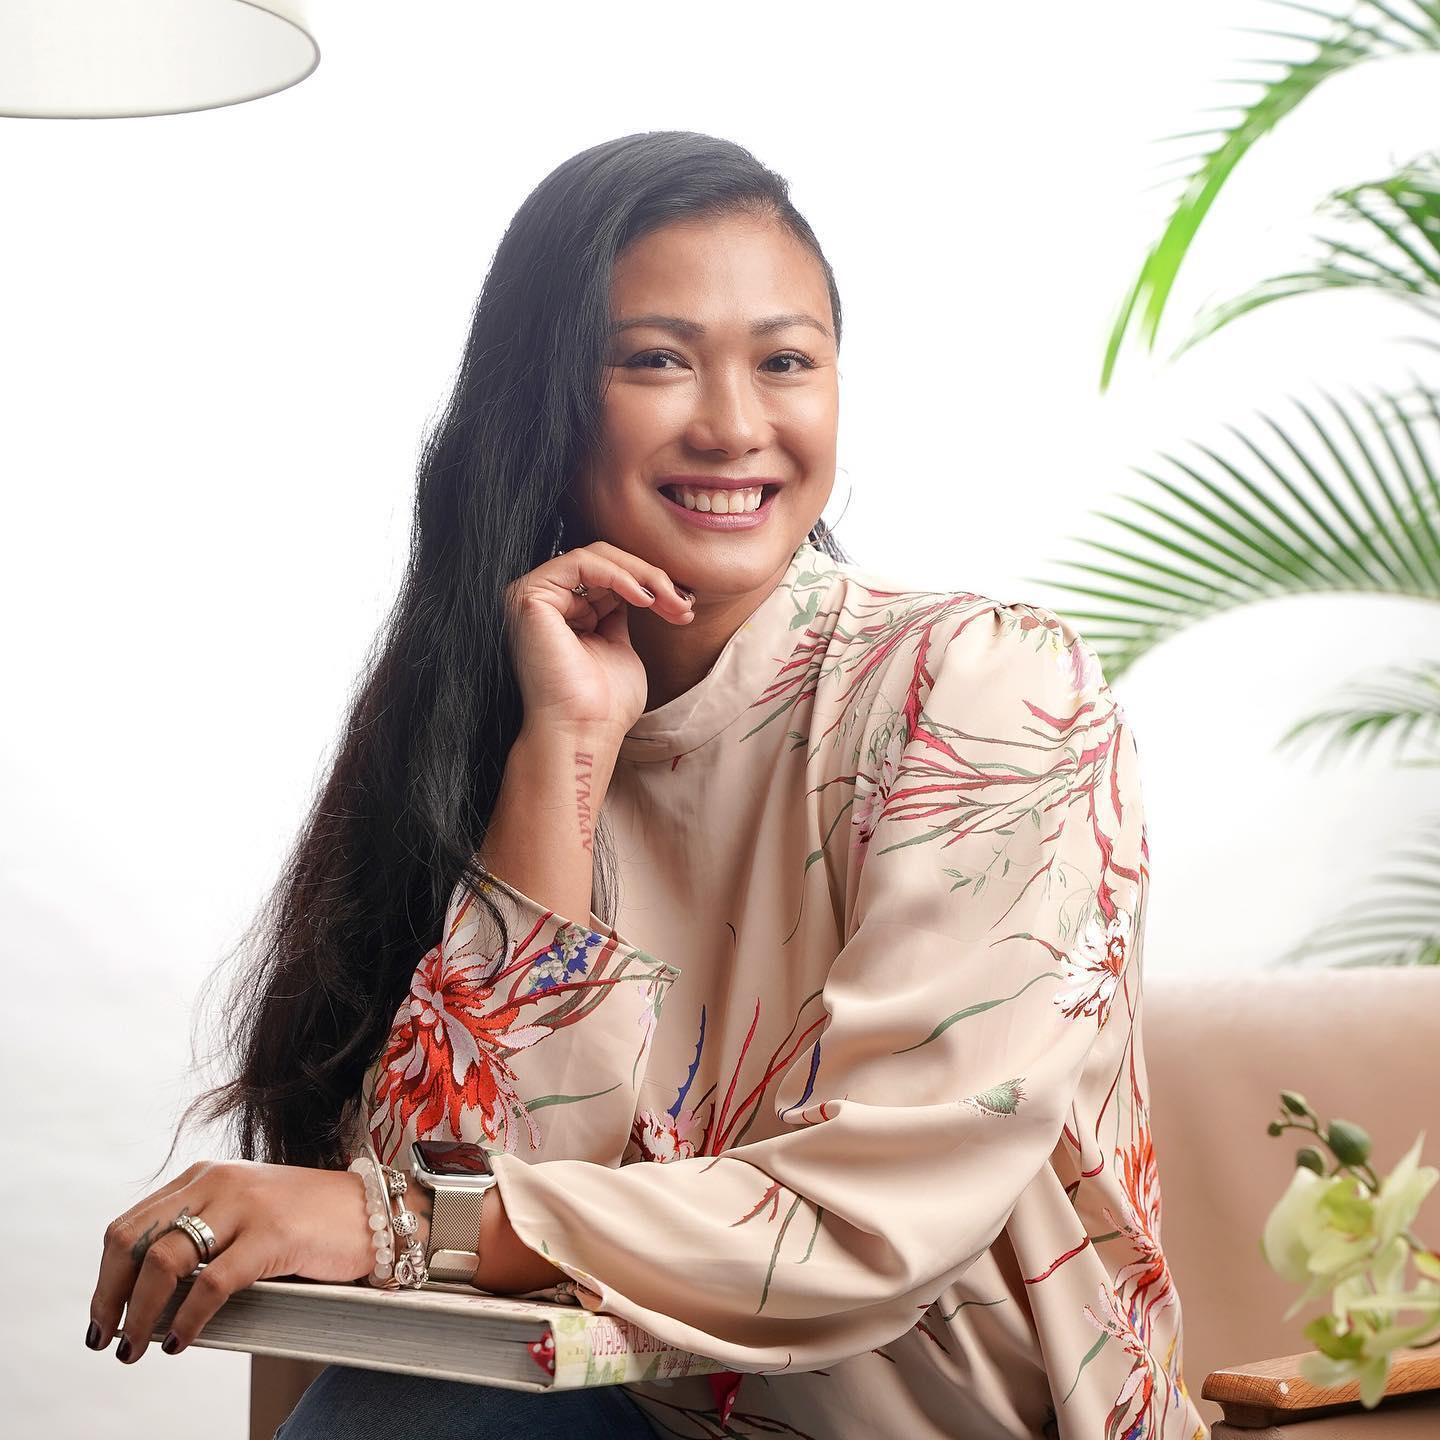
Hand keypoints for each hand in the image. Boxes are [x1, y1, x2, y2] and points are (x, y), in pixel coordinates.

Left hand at [88, 1159, 375, 1362]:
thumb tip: (148, 1298)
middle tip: (108, 1338)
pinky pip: (211, 1283)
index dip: (105, 1277)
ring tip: (137, 1348)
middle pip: (133, 1240)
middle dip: (110, 1296)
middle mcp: (218, 1181)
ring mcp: (245, 1205)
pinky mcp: (273, 1234)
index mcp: (206, 1175)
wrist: (374, 1210)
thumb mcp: (246, 1213)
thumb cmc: (310, 1220)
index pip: (130, 1225)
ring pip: (163, 1261)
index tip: (102, 1316)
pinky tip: (180, 1340)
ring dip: (139, 1314)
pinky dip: (187, 1319)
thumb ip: (204, 1234)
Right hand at [503, 541, 694, 736]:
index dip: (650, 585)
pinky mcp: (529, 597)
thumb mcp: (619, 647)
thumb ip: (619, 615)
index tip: (685, 606)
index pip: (609, 577)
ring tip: (669, 601)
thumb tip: (642, 587)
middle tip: (684, 602)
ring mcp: (532, 596)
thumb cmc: (603, 705)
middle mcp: (544, 601)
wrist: (583, 733)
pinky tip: (643, 598)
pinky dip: (618, 575)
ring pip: (595, 556)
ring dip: (641, 575)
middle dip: (651, 578)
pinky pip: (580, 563)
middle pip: (604, 561)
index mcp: (563, 613)